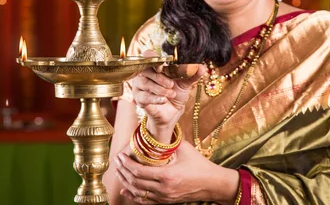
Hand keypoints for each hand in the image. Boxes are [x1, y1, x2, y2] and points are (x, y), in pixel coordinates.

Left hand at [114, 141, 237, 203]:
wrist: (212, 184)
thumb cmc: (199, 165)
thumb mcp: (184, 149)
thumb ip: (168, 143)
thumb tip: (155, 133)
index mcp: (167, 176)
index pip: (139, 171)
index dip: (126, 164)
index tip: (119, 156)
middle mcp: (163, 189)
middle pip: (135, 182)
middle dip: (122, 171)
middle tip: (116, 162)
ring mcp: (164, 198)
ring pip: (137, 193)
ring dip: (125, 182)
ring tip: (119, 172)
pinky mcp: (166, 202)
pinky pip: (145, 201)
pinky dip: (133, 195)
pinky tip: (125, 190)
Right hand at [131, 50, 205, 131]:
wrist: (172, 113)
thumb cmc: (176, 94)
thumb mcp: (186, 83)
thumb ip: (192, 74)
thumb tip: (202, 67)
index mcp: (155, 66)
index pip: (147, 55)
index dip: (152, 58)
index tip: (162, 65)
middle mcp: (144, 74)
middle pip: (145, 70)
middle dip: (160, 78)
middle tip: (172, 84)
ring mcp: (139, 86)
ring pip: (145, 83)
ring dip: (160, 89)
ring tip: (171, 94)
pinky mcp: (139, 99)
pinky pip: (144, 97)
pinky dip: (155, 98)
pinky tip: (164, 100)